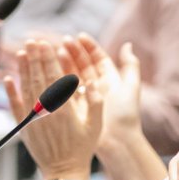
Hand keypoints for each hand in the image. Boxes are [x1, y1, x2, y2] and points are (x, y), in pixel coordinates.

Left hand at [4, 39, 101, 179]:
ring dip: (23, 69)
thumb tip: (92, 82)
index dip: (49, 58)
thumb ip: (95, 102)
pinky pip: (15, 106)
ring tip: (23, 52)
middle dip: (35, 57)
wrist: (64, 172)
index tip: (46, 44)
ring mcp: (33, 118)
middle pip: (38, 77)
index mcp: (64, 108)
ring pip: (26, 88)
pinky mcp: (24, 126)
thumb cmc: (82, 149)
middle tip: (33, 41)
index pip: (54, 76)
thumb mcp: (96, 125)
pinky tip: (8, 79)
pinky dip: (10, 92)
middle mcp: (46, 111)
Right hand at [61, 34, 143, 155]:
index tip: (77, 37)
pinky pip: (63, 92)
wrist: (118, 143)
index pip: (97, 58)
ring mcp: (84, 98)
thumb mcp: (131, 87)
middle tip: (62, 42)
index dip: (88, 47)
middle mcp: (96, 87)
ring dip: (62, 64)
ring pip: (71, 76)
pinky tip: (47, 72)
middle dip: (71, 52)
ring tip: (54, 52)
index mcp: (110, 80)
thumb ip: (130, 65)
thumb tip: (127, 45)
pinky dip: (56, 82)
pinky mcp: (74, 108)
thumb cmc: (125, 115)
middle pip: (82, 65)